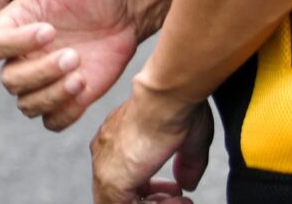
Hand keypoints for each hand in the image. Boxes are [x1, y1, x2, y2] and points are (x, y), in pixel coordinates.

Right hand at [0, 0, 143, 129]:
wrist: (126, 10)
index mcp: (14, 25)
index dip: (16, 43)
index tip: (49, 29)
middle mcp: (23, 54)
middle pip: (10, 80)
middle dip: (41, 72)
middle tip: (74, 55)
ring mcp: (44, 78)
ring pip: (28, 103)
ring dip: (53, 94)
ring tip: (81, 73)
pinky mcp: (66, 97)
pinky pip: (52, 120)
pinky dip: (64, 113)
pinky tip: (84, 89)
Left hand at [91, 84, 211, 201]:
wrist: (165, 98)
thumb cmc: (176, 110)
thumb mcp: (186, 143)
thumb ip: (184, 166)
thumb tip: (185, 184)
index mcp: (115, 143)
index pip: (125, 177)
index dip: (151, 191)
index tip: (176, 191)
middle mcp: (105, 154)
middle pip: (120, 193)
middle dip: (153, 201)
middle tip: (179, 200)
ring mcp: (105, 167)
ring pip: (118, 202)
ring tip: (181, 202)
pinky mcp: (112, 179)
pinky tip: (177, 201)